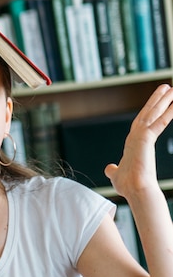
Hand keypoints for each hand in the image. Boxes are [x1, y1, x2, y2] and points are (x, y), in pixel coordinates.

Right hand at [104, 84, 172, 198]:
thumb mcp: (117, 175)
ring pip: (153, 114)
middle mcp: (134, 136)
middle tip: (166, 87)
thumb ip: (113, 170)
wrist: (136, 189)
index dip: (148, 110)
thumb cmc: (128, 185)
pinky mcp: (146, 138)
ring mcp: (139, 136)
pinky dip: (168, 113)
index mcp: (131, 143)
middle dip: (156, 100)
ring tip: (171, 89)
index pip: (141, 122)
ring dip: (163, 101)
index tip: (155, 102)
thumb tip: (109, 168)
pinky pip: (160, 122)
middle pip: (147, 113)